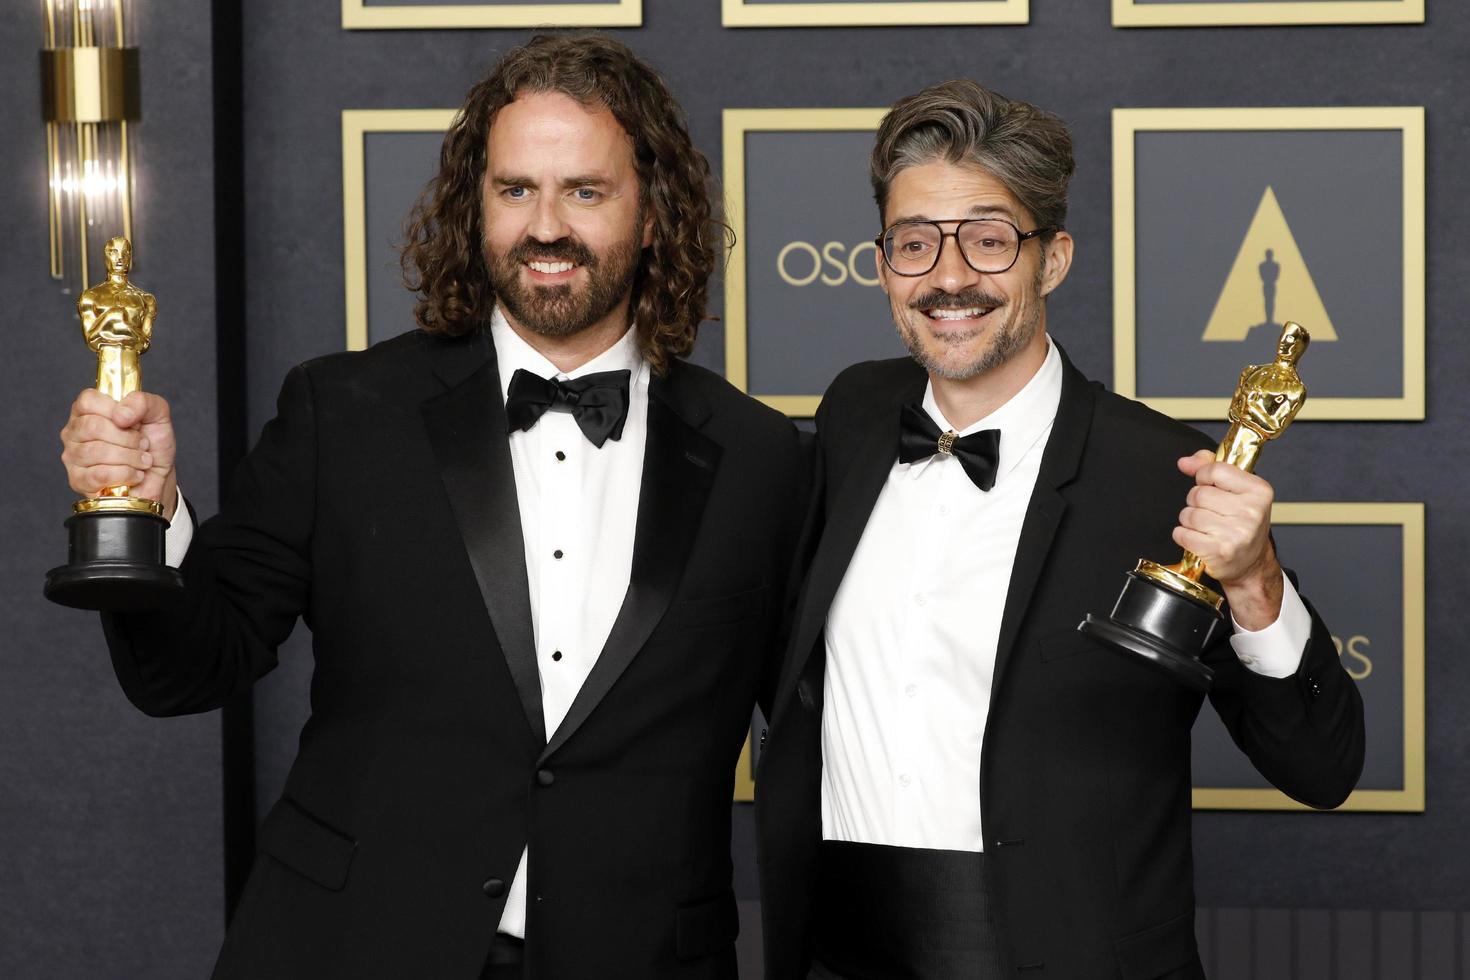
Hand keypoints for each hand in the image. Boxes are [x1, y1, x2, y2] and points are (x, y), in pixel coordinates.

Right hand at [60, 388, 178, 519]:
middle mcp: (75, 431)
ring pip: (96, 452)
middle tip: (143, 444)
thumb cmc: (153, 444)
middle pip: (93, 427)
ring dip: (131, 457)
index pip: (88, 401)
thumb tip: (120, 414)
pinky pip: (100, 475)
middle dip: (128, 438)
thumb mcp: (157, 414)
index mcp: (88, 410)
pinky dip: (126, 474)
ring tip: (142, 460)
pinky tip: (135, 475)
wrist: (159, 476)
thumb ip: (142, 402)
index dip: (115, 410)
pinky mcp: (78, 481)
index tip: (134, 422)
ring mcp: (73, 456)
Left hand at [1173, 449, 1281, 629]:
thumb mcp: (1237, 490)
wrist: (1251, 564)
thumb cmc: (1242, 524)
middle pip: (1198, 494)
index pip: (1215, 470)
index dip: (1204, 477)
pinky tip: (1199, 539)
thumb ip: (1211, 468)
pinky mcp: (1218, 551)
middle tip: (1212, 512)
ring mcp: (1235, 533)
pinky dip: (1184, 535)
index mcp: (1259, 491)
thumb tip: (1185, 462)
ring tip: (1207, 528)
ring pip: (1188, 514)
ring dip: (1190, 521)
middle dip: (1196, 502)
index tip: (1210, 486)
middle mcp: (1251, 512)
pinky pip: (1182, 533)